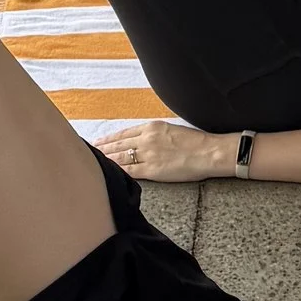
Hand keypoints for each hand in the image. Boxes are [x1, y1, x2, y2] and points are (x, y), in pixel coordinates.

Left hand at [99, 121, 227, 182]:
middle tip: (90, 152)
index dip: (110, 138)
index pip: (124, 133)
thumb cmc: (196, 142)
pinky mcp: (153, 170)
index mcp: (152, 127)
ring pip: (121, 157)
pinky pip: (130, 171)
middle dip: (103, 149)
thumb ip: (155, 133)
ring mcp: (148, 155)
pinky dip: (118, 171)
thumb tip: (143, 139)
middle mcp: (147, 139)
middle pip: (119, 145)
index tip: (100, 141)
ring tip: (95, 163)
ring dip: (107, 160)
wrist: (210, 152)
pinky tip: (110, 173)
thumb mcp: (172, 129)